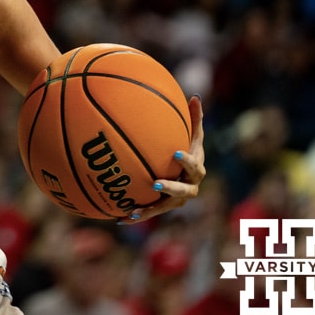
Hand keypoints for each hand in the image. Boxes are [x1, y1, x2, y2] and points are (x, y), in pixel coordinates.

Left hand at [125, 93, 206, 222]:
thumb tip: (195, 96)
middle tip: (154, 183)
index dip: (188, 160)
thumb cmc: (188, 147)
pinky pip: (149, 212)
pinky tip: (119, 218)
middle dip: (170, 188)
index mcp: (196, 169)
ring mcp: (176, 200)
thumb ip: (194, 118)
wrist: (185, 173)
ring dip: (150, 209)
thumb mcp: (192, 135)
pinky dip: (136, 215)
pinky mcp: (163, 207)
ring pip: (164, 207)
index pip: (195, 166)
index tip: (176, 153)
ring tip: (134, 210)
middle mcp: (189, 187)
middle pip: (183, 191)